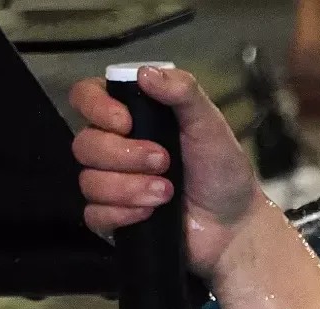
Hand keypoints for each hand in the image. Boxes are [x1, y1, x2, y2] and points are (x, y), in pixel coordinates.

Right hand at [69, 66, 265, 279]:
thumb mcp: (211, 125)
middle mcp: (115, 147)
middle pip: (84, 143)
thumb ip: (184, 93)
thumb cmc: (223, 171)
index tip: (126, 122)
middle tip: (164, 161)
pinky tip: (151, 213)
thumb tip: (145, 72)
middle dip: (124, 155)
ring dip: (129, 187)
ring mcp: (111, 183)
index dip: (96, 107)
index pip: (85, 97)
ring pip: (88, 181)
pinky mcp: (114, 217)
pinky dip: (123, 214)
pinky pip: (95, 214)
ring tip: (167, 192)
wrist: (236, 224)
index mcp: (132, 117)